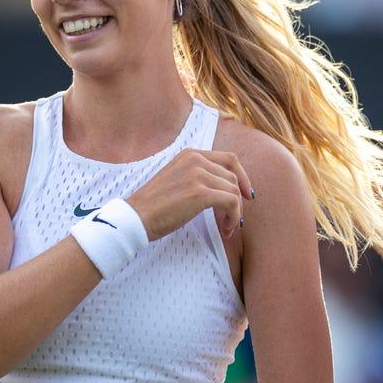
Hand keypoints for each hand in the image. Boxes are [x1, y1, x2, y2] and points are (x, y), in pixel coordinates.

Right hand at [127, 149, 252, 240]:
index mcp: (190, 154)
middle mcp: (195, 159)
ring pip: (234, 191)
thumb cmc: (154, 205)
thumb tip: (226, 189)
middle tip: (235, 218)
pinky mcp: (200, 193)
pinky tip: (226, 229)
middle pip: (233, 177)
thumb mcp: (177, 179)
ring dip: (236, 212)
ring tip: (227, 227)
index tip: (247, 194)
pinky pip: (231, 202)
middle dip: (238, 198)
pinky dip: (234, 217)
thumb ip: (198, 176)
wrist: (136, 217)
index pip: (229, 159)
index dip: (243, 176)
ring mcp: (198, 175)